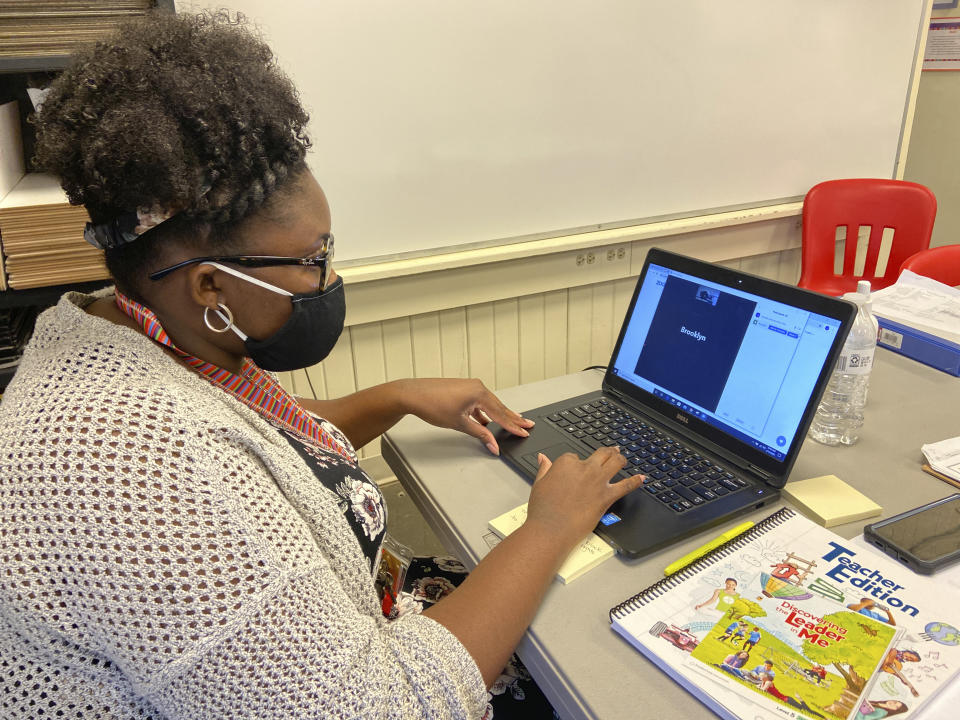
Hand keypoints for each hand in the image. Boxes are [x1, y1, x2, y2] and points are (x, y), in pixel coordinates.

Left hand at [396, 378, 533, 454]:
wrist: (412, 394)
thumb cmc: (432, 405)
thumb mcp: (459, 423)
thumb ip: (479, 434)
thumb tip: (492, 444)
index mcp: (479, 393)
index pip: (501, 413)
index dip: (513, 425)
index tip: (524, 432)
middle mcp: (477, 387)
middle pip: (499, 407)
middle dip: (512, 418)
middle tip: (527, 425)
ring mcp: (470, 386)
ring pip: (489, 404)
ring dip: (500, 415)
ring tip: (514, 422)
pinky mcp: (463, 389)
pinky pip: (479, 402)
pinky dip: (485, 412)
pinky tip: (487, 420)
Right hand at [524, 447, 643, 548]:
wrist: (551, 528)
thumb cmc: (543, 509)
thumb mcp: (539, 484)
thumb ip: (545, 469)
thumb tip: (544, 458)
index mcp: (566, 463)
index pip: (575, 456)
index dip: (577, 463)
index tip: (576, 470)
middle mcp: (584, 468)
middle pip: (601, 453)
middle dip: (607, 452)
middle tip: (611, 451)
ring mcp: (597, 481)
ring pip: (616, 462)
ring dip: (621, 459)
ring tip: (622, 458)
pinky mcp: (607, 496)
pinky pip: (626, 485)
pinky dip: (635, 481)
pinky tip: (641, 478)